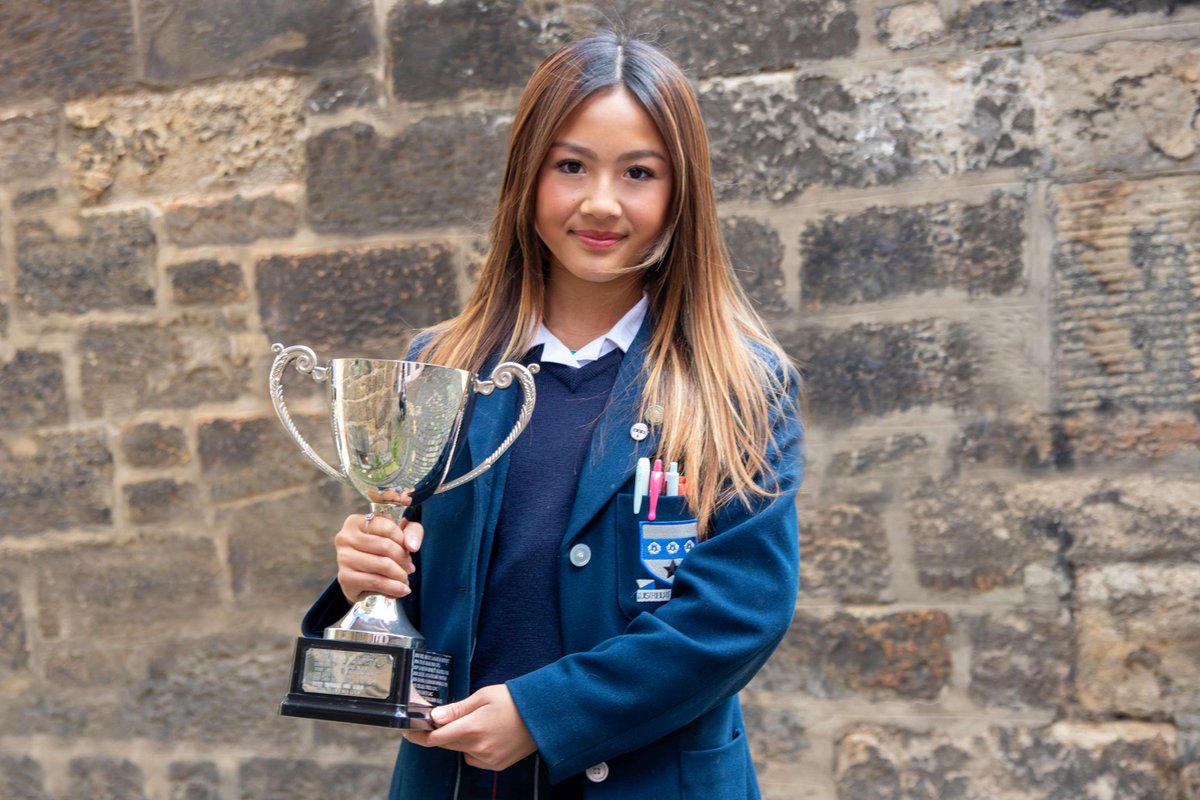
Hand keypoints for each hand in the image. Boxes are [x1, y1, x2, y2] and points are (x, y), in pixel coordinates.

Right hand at [334, 512, 423, 602]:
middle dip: (403, 559)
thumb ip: (411, 531)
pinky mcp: (345, 578)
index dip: (403, 540)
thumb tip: (412, 546)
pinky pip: (376, 582)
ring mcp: (343, 558)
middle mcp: (345, 538)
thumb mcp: (399, 534)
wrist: (361, 576)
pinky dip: (394, 588)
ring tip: (405, 579)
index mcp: (356, 522)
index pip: (388, 527)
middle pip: (386, 546)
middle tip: (409, 567)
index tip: (408, 549)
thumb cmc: (381, 550)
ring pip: (383, 565)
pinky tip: (402, 590)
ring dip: (401, 575)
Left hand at [405, 685, 536, 770]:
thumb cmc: (514, 700)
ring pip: (460, 751)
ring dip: (458, 740)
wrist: (544, 715)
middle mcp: (478, 748)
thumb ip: (457, 709)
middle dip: (439, 734)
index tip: (409, 730)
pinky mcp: (496, 765)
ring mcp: (488, 759)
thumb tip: (434, 716)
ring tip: (474, 723)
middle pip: (446, 745)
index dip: (419, 735)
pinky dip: (472, 749)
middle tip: (439, 720)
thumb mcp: (483, 696)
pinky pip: (474, 758)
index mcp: (473, 728)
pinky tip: (485, 735)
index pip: (436, 738)